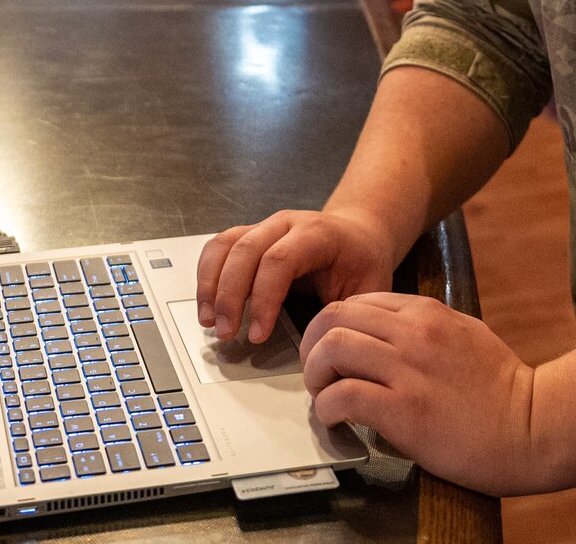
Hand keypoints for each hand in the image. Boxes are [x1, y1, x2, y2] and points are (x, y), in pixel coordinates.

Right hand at [195, 209, 395, 343]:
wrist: (359, 235)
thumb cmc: (363, 263)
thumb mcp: (368, 290)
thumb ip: (346, 316)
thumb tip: (320, 351)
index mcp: (318, 234)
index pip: (280, 260)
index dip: (263, 299)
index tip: (257, 335)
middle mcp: (287, 223)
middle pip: (246, 251)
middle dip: (229, 296)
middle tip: (226, 334)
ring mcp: (265, 226)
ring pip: (226, 245)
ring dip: (210, 284)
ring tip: (209, 321)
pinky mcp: (250, 234)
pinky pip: (219, 246)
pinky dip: (206, 274)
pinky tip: (207, 303)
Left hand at [299, 292, 550, 496]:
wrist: (534, 428)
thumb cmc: (504, 390)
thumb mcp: (466, 335)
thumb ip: (427, 329)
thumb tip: (390, 334)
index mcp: (427, 313)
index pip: (356, 302)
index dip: (332, 325)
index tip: (330, 350)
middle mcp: (414, 333)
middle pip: (334, 317)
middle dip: (312, 344)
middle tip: (315, 371)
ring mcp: (409, 370)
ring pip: (332, 349)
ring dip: (315, 374)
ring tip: (323, 394)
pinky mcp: (405, 411)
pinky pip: (343, 396)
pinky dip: (328, 408)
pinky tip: (336, 419)